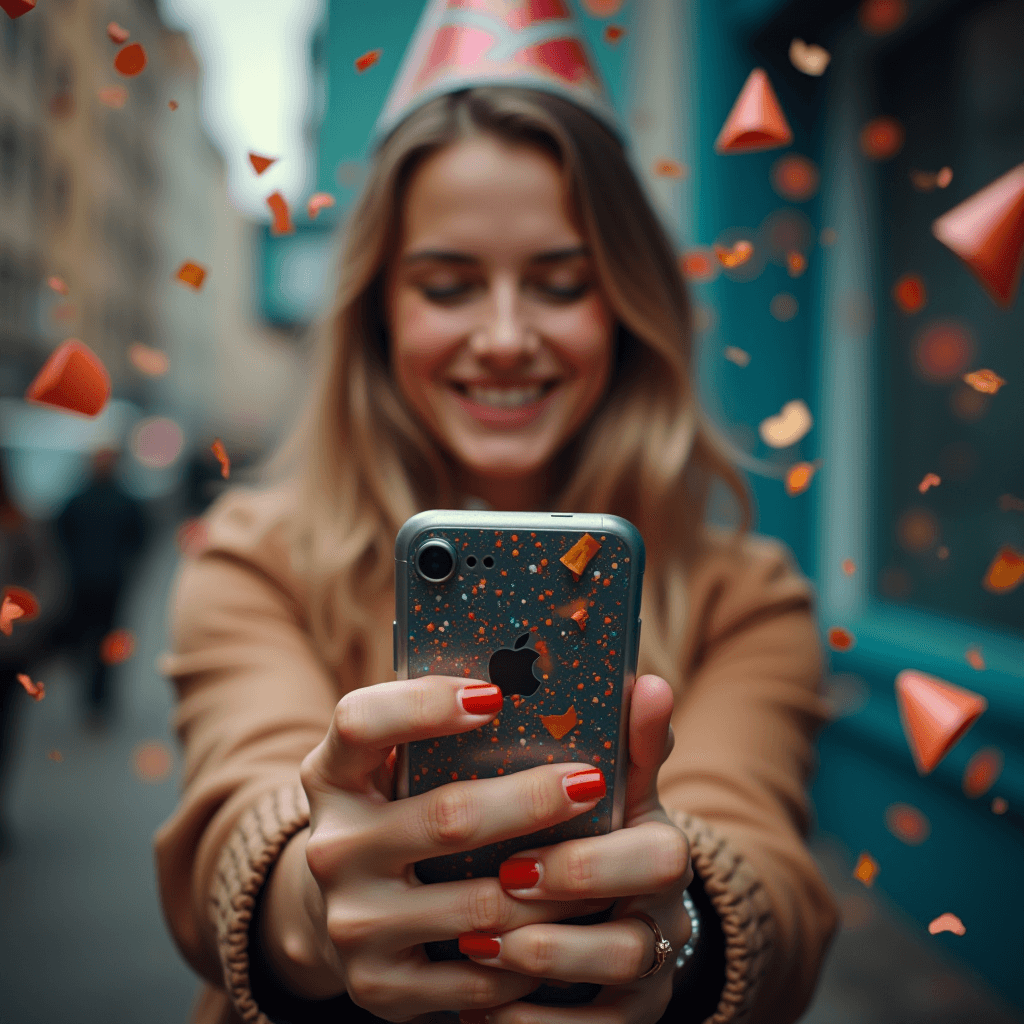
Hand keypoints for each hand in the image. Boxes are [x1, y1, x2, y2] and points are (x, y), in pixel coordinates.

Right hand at [298, 675, 620, 1022]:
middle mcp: (332, 847)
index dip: (425, 704)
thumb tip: (601, 679)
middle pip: (447, 816)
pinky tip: (569, 926)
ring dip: (556, 887)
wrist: (347, 914)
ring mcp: (352, 922)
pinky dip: (533, 954)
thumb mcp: (404, 764)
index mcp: (332, 774)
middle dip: (531, 800)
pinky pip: (479, 975)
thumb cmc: (402, 812)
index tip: (494, 695)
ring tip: (608, 863)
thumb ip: (461, 719)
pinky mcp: (379, 985)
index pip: (361, 721)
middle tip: (590, 783)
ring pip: (481, 905)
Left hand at [453, 674, 692, 1023]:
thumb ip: (619, 741)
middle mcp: (664, 918)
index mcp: (660, 850)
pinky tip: (475, 1006)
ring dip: (541, 960)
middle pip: (635, 932)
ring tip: (474, 941)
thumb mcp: (605, 784)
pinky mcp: (622, 1020)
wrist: (605, 903)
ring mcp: (647, 976)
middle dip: (565, 907)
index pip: (658, 857)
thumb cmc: (588, 827)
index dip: (589, 859)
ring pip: (612, 980)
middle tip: (501, 884)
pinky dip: (528, 1023)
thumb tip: (645, 681)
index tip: (519, 849)